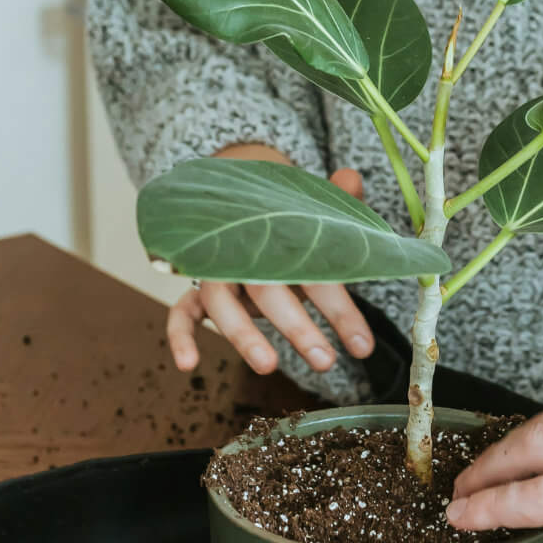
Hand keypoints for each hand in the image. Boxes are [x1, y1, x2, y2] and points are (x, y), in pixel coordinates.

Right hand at [163, 148, 375, 377]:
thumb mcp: (313, 215)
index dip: (340, 309)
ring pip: (221, 300)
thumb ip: (335, 202)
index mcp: (281, 235)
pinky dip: (179, 335)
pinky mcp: (199, 292)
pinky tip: (186, 364)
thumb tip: (351, 176)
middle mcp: (246, 252)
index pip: (314, 269)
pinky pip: (181, 311)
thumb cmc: (288, 225)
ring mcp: (218, 271)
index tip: (363, 346)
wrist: (243, 207)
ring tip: (267, 366)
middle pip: (267, 286)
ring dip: (242, 334)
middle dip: (297, 326)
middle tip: (326, 361)